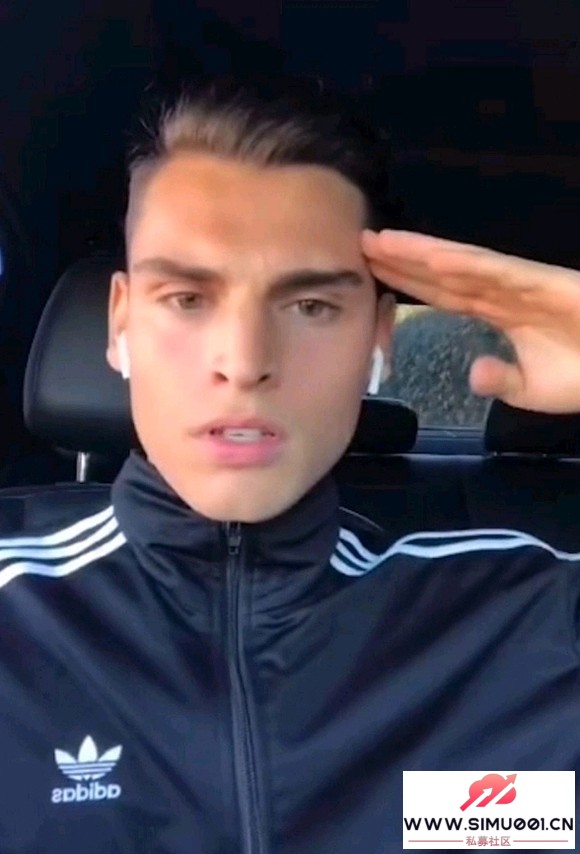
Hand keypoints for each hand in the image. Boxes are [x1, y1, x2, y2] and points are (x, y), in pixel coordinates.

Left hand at [362, 228, 579, 413]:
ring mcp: (523, 284)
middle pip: (443, 273)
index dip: (409, 281)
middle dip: (403, 259)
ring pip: (462, 265)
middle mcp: (505, 292)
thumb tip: (474, 372)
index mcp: (500, 313)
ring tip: (382, 241)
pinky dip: (464, 264)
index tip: (374, 270)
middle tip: (360, 243)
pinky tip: (431, 257)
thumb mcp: (535, 390)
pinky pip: (498, 272)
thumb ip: (502, 381)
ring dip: (422, 252)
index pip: (444, 294)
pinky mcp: (543, 284)